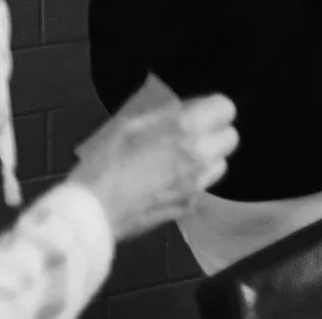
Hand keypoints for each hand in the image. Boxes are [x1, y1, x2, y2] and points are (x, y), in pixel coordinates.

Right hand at [69, 83, 238, 240]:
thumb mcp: (129, 126)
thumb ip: (164, 114)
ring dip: (208, 159)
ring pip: (220, 165)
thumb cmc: (104, 164)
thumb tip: (184, 108)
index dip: (213, 108)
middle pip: (231, 138)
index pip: (226, 108)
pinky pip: (202, 188)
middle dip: (215, 133)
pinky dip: (193, 182)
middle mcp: (199, 156)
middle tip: (191, 136)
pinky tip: (168, 183)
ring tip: (180, 160)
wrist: (90, 214)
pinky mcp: (187, 207)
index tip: (199, 113)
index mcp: (185, 130)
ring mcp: (196, 185)